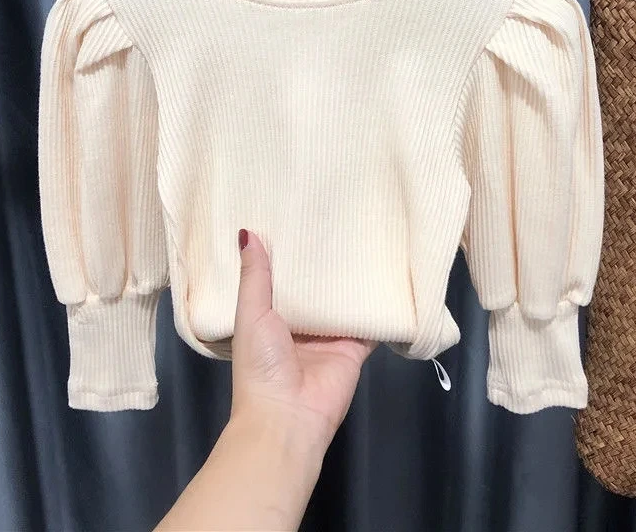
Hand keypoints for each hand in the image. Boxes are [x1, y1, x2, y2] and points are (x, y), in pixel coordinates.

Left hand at [231, 228, 377, 449]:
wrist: (288, 418)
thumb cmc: (261, 365)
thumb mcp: (251, 314)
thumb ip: (255, 276)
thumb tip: (247, 232)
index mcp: (269, 317)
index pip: (280, 279)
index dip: (287, 253)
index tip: (296, 218)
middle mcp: (299, 326)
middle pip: (314, 289)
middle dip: (322, 263)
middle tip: (335, 220)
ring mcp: (329, 337)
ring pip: (342, 302)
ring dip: (351, 279)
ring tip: (363, 238)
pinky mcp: (354, 347)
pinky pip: (369, 322)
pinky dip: (378, 306)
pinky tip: (388, 277)